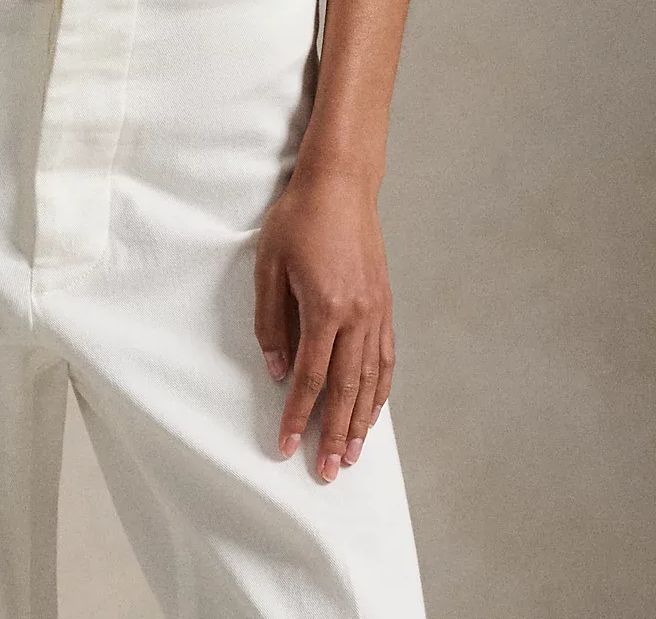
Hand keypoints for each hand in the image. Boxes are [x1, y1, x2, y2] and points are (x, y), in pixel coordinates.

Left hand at [253, 160, 394, 480]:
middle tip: (328, 473)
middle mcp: (358, 316)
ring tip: (353, 456)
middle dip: (335, 435)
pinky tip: (373, 411)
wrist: (341, 183)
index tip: (286, 447)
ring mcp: (377, 311)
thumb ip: (271, 321)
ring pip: (370, 380)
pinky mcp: (385, 304)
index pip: (311, 378)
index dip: (297, 416)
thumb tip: (276, 370)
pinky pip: (386, 359)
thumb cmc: (298, 218)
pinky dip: (380, 391)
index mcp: (326, 308)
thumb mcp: (269, 264)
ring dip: (361, 422)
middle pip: (346, 390)